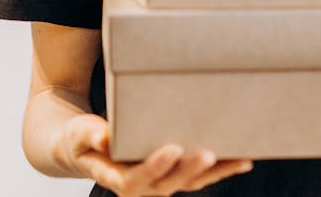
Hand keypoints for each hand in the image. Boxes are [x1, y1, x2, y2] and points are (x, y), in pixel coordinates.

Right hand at [57, 114, 252, 195]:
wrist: (88, 146)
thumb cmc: (83, 138)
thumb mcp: (79, 134)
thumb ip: (89, 135)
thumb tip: (102, 136)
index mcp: (116, 178)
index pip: (135, 180)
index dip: (155, 166)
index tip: (172, 149)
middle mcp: (141, 186)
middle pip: (169, 183)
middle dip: (190, 169)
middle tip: (210, 152)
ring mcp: (159, 183)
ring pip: (190, 182)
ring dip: (215, 172)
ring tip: (239, 158)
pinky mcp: (172, 174)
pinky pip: (197, 175)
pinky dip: (220, 168)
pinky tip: (242, 158)